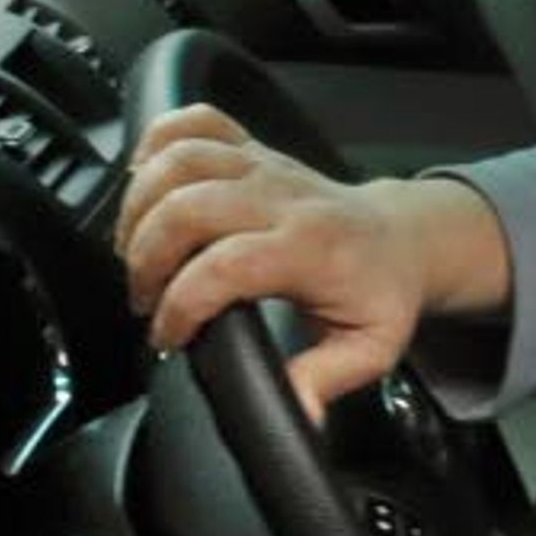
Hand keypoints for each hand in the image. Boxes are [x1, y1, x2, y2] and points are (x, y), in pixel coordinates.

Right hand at [116, 103, 470, 422]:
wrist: (403, 238)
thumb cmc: (380, 292)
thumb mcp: (369, 348)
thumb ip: (326, 379)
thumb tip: (299, 414)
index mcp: (310, 247)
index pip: (226, 266)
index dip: (181, 304)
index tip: (167, 337)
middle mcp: (281, 197)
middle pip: (187, 207)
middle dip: (145, 258)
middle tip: (144, 298)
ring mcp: (263, 165)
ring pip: (181, 157)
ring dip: (139, 202)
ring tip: (132, 248)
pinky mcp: (251, 149)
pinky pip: (196, 121)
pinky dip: (157, 142)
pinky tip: (145, 182)